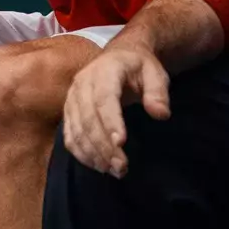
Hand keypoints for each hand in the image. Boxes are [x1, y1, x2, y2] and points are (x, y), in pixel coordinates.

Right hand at [61, 43, 170, 176]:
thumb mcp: (155, 72)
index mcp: (104, 70)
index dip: (110, 121)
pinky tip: (98, 165)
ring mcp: (71, 97)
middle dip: (102, 145)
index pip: (103, 97)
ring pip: (76, 129)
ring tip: (114, 171)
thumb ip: (158, 92)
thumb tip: (160, 114)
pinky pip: (69, 135)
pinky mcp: (68, 110)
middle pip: (87, 117)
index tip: (120, 143)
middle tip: (122, 168)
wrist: (119, 57)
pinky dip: (81, 153)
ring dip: (93, 153)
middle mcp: (82, 83)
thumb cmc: (138, 67)